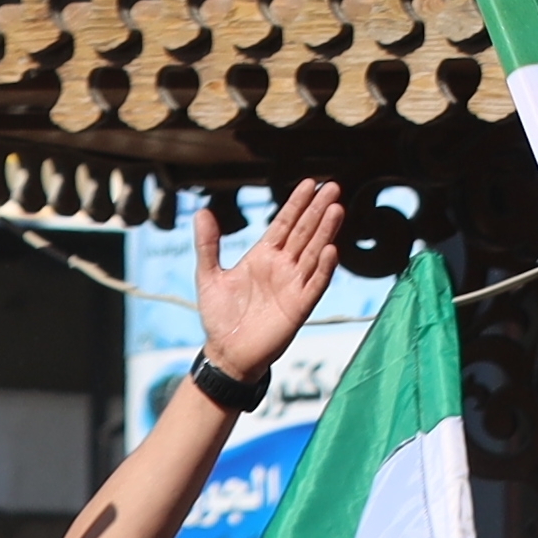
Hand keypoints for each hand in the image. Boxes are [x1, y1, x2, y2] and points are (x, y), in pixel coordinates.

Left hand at [193, 181, 349, 389]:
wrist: (226, 353)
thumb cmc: (219, 317)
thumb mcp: (208, 275)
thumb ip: (207, 244)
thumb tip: (201, 211)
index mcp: (263, 256)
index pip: (285, 223)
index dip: (297, 204)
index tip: (311, 183)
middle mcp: (282, 267)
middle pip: (304, 232)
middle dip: (318, 210)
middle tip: (333, 186)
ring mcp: (293, 285)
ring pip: (313, 252)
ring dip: (325, 231)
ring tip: (336, 209)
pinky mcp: (299, 306)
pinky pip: (315, 284)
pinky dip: (324, 268)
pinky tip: (331, 249)